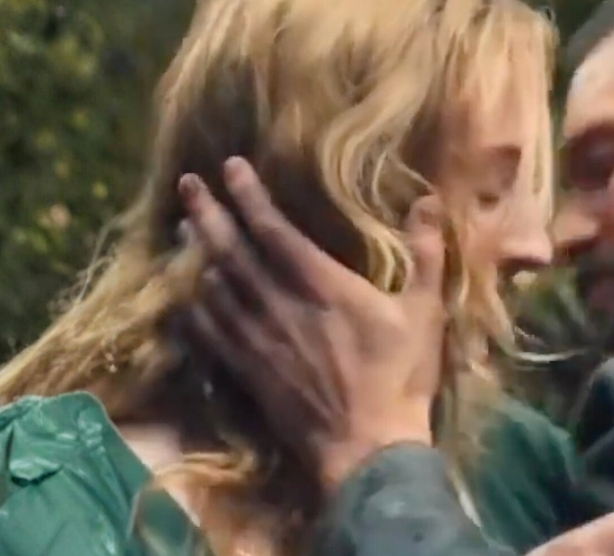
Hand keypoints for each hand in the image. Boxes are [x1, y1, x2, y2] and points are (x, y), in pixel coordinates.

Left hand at [174, 156, 446, 488]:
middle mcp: (278, 304)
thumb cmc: (401, 376)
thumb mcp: (425, 311)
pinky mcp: (248, 371)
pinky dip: (194, 308)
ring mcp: (258, 339)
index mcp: (320, 284)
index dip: (249, 195)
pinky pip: (210, 332)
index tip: (230, 166)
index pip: (273, 228)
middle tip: (185, 184)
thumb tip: (429, 201)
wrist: (367, 447)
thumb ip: (426, 253)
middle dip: (207, 212)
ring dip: (196, 254)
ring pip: (213, 287)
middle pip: (230, 250)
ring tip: (184, 229)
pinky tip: (185, 298)